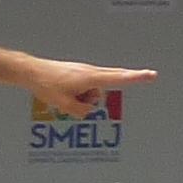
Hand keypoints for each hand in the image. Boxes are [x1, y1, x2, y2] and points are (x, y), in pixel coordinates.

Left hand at [27, 61, 157, 118]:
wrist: (31, 72)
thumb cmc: (47, 84)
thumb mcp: (65, 105)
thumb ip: (81, 111)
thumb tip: (88, 110)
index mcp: (90, 77)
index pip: (119, 78)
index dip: (137, 78)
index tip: (151, 75)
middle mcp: (90, 71)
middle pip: (107, 84)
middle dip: (96, 96)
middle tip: (81, 98)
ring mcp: (84, 71)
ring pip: (94, 90)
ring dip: (84, 97)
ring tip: (65, 97)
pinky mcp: (78, 73)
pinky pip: (85, 88)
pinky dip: (78, 94)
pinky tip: (63, 94)